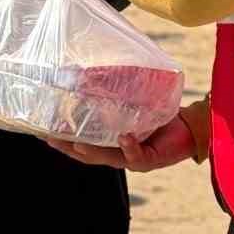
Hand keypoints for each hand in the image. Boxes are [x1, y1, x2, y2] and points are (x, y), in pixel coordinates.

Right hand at [47, 113, 196, 171]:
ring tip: (78, 144)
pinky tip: (123, 136)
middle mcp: (119, 155)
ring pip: (108, 158)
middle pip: (88, 156)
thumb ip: (117, 98)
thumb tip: (93, 74)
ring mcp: (134, 159)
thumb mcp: (134, 105)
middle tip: (51, 138)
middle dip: (69, 148)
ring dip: (93, 151)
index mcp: (111, 144)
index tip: (43, 132)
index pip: (82, 145)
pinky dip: (130, 146)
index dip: (63, 142)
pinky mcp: (151, 160)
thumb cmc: (160, 115)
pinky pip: (137, 154)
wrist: (190, 128)